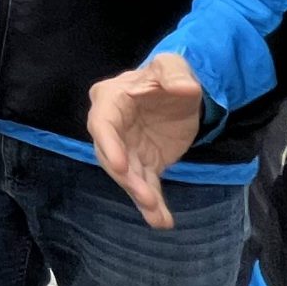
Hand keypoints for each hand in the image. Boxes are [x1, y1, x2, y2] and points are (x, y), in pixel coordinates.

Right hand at [88, 53, 204, 228]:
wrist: (181, 93)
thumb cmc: (169, 75)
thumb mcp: (173, 65)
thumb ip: (175, 73)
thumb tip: (184, 87)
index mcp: (111, 98)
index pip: (102, 124)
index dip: (109, 146)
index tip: (122, 167)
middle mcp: (112, 127)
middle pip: (112, 156)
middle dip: (127, 179)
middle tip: (145, 197)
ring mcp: (126, 148)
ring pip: (128, 176)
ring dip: (140, 196)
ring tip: (156, 215)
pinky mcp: (143, 164)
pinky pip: (146, 185)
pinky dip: (153, 204)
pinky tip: (162, 220)